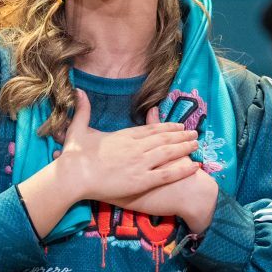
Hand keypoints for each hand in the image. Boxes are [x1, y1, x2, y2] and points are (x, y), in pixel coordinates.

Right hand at [17, 89, 199, 240]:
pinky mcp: (141, 180)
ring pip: (169, 153)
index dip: (167, 127)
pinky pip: (166, 174)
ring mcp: (140, 163)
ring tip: (197, 144)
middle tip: (195, 132)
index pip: (151, 129)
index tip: (178, 125)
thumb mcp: (78, 129)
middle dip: (181, 135)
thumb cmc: (74, 155)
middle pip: (164, 139)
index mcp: (124, 135)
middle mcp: (136, 147)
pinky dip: (182, 170)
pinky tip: (194, 166)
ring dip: (185, 148)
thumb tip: (79, 91)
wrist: (74, 175)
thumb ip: (83, 110)